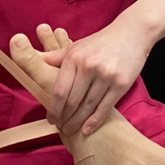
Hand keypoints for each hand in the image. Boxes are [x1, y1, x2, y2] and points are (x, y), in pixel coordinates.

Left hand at [42, 21, 149, 135]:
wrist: (130, 34)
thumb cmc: (99, 43)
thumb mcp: (74, 47)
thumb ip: (54, 56)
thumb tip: (34, 59)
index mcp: (73, 58)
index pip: (60, 89)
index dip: (54, 108)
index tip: (50, 119)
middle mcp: (88, 67)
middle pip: (72, 100)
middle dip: (64, 117)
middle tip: (60, 128)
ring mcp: (106, 76)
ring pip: (88, 106)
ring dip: (78, 122)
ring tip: (71, 131)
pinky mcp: (121, 84)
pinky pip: (105, 107)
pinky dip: (95, 121)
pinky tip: (87, 129)